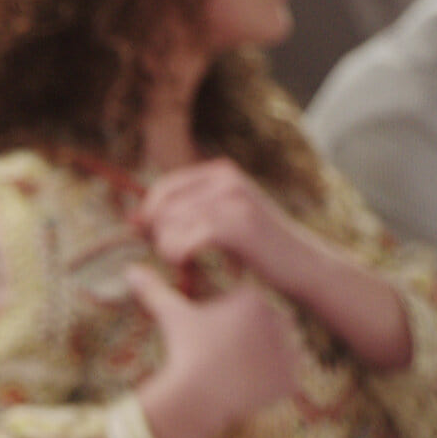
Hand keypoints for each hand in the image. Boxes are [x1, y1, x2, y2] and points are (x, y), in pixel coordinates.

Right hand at [128, 263, 300, 437]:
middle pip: (269, 330)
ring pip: (280, 353)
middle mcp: (280, 319)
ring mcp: (289, 350)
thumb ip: (155, 289)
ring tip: (236, 372)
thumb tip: (129, 270)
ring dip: (265, 362)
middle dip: (252, 342)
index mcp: (255, 299)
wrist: (195, 393)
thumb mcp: (172, 316)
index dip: (232, 325)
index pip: (252, 309)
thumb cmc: (184, 350)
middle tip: (224, 358)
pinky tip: (247, 386)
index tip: (216, 339)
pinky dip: (271, 385)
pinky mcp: (291, 378)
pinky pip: (285, 380)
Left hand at [139, 158, 411, 368]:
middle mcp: (226, 179)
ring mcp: (232, 200)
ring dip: (168, 249)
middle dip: (158, 234)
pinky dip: (178, 256)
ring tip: (186, 262)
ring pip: (170, 224)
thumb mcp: (225, 219)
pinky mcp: (236, 226)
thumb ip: (186, 212)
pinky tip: (188, 265)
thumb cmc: (260, 249)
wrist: (304, 266)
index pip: (164, 188)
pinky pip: (183, 240)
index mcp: (222, 172)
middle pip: (163, 207)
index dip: (149, 215)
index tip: (147, 237)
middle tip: (176, 256)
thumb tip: (132, 219)